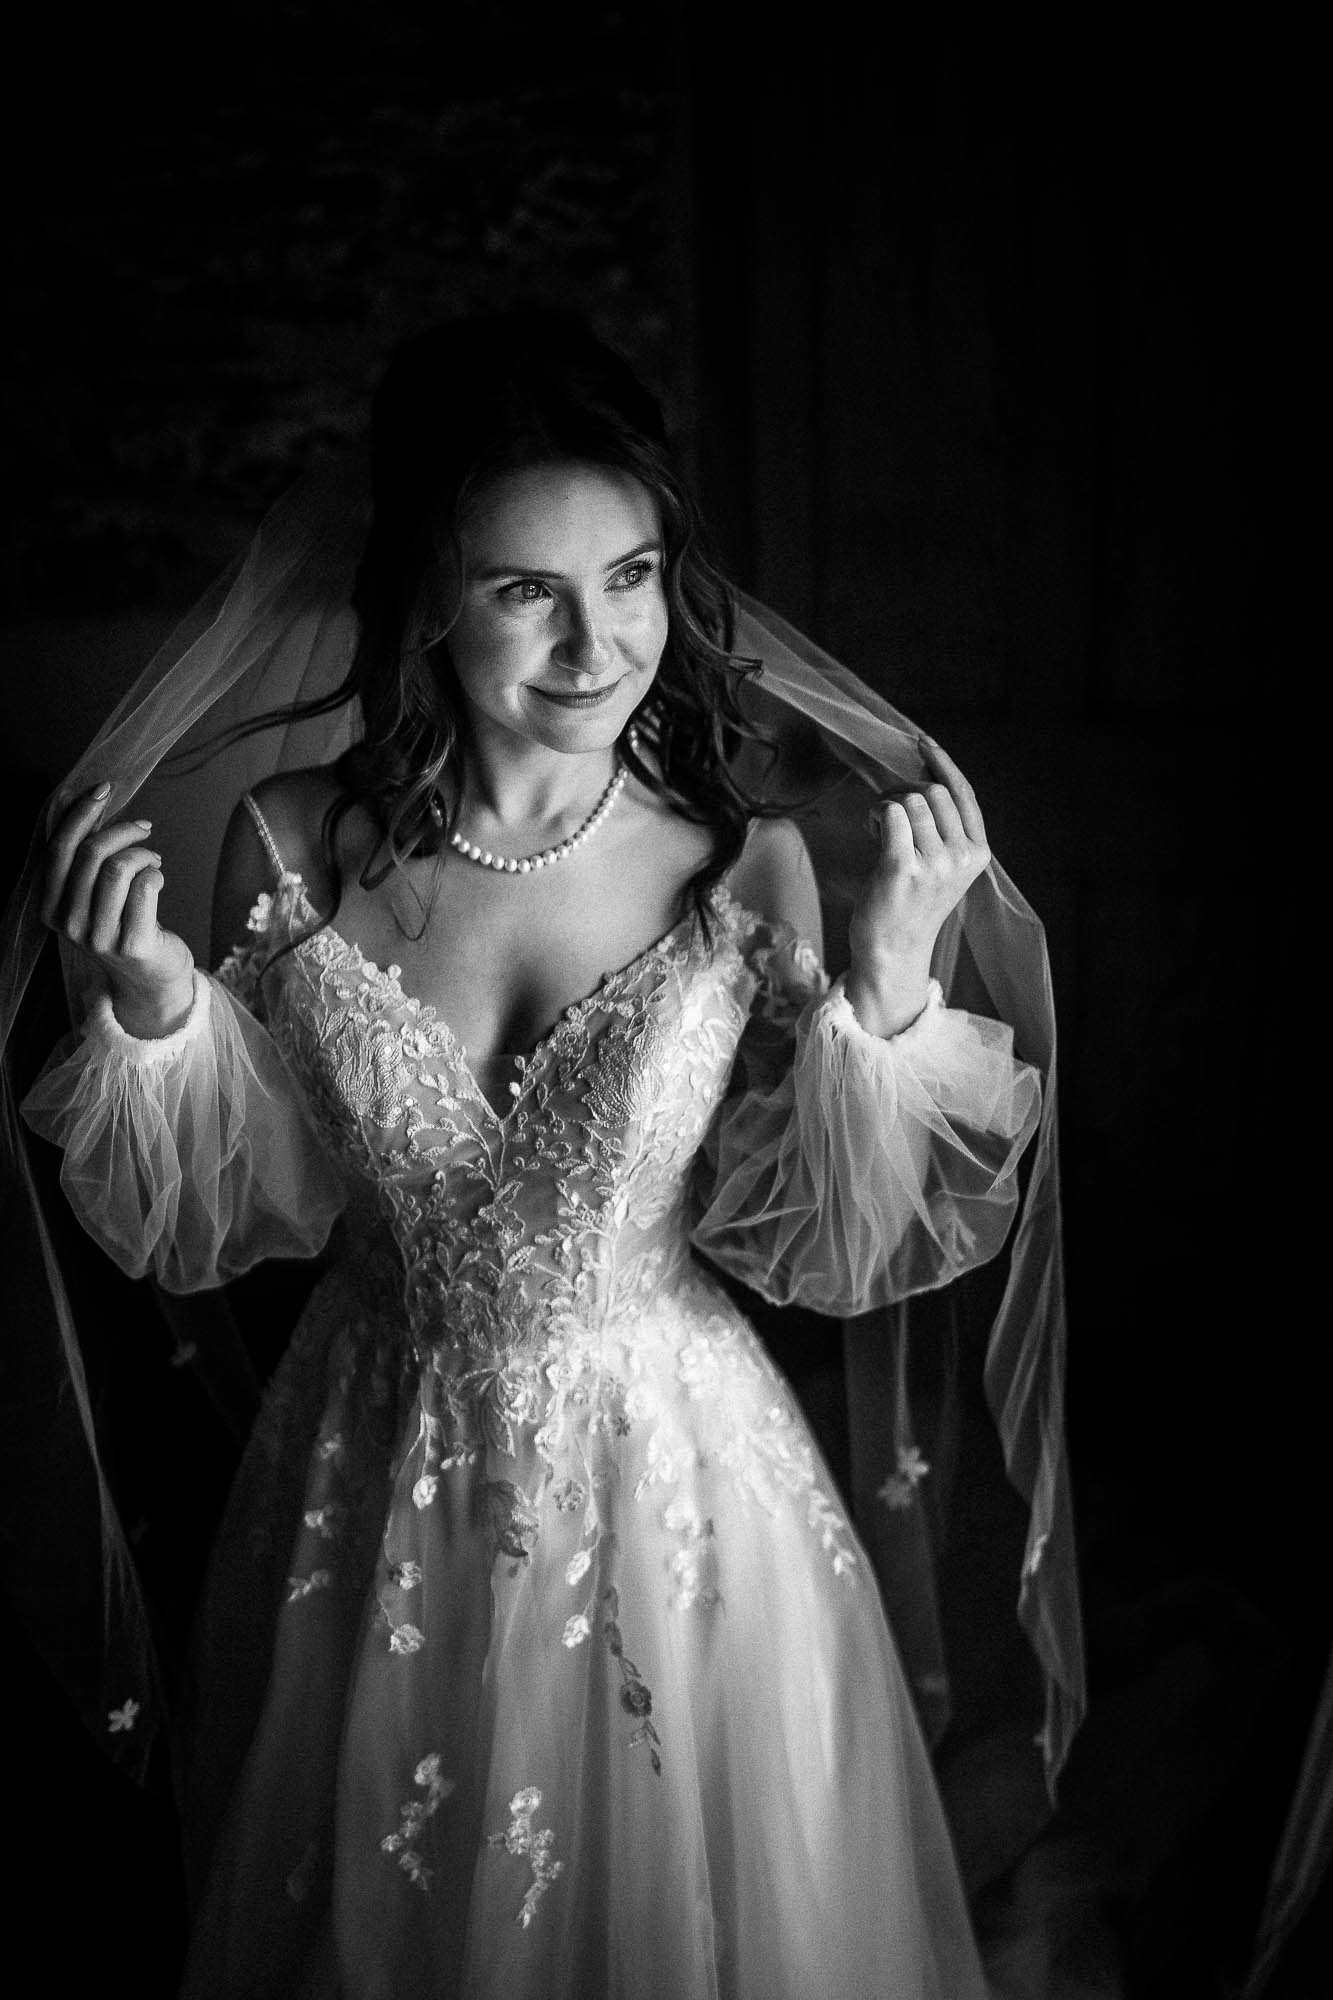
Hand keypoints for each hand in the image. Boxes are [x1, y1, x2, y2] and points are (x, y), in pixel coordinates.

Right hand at [41, 782, 195, 1036]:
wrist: (150, 978)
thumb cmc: (122, 925)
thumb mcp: (91, 896)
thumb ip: (85, 860)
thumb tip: (94, 805)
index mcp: (50, 907)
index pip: (58, 849)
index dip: (80, 814)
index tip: (104, 790)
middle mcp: (69, 924)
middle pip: (91, 854)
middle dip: (123, 831)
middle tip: (144, 829)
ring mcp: (99, 938)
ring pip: (119, 867)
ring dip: (142, 854)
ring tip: (152, 860)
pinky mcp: (133, 944)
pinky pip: (146, 887)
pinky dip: (156, 873)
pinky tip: (158, 879)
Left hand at [845, 738, 989, 1035]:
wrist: (893, 950)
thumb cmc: (910, 903)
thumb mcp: (941, 865)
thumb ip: (941, 827)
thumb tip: (920, 775)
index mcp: (977, 853)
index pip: (965, 794)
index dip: (944, 763)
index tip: (923, 743)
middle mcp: (962, 857)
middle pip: (933, 792)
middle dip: (904, 788)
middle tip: (885, 807)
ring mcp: (935, 864)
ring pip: (910, 800)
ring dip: (887, 803)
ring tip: (877, 826)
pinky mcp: (904, 869)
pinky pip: (890, 814)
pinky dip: (876, 813)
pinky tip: (870, 829)